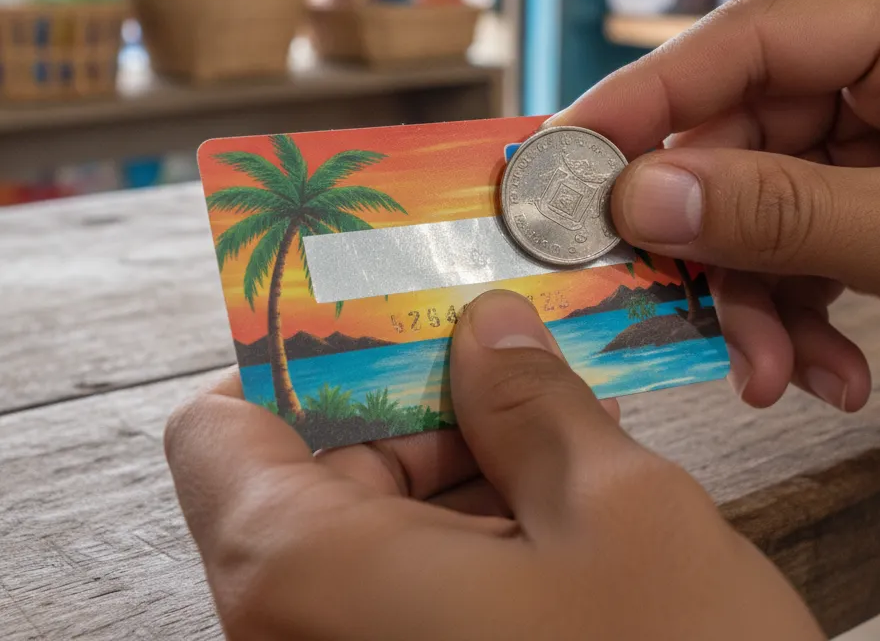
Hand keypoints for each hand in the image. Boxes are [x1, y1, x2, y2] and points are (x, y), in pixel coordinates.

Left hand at [166, 291, 821, 640]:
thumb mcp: (618, 513)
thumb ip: (535, 403)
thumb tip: (488, 327)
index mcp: (305, 574)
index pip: (218, 428)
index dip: (299, 355)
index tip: (393, 315)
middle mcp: (292, 638)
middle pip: (305, 470)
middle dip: (412, 401)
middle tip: (508, 356)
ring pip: (362, 534)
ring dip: (456, 466)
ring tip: (558, 425)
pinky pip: (402, 593)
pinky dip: (468, 536)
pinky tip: (560, 506)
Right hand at [552, 0, 879, 408]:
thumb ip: (782, 212)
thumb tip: (640, 199)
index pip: (753, 39)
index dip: (649, 96)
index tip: (571, 155)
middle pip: (744, 132)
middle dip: (710, 236)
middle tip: (659, 300)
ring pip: (764, 201)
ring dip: (754, 295)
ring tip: (771, 374)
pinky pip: (804, 241)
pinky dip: (798, 311)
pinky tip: (822, 372)